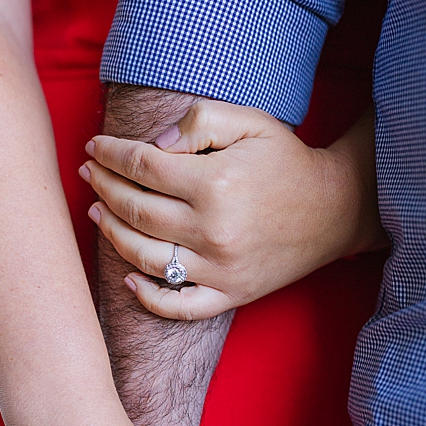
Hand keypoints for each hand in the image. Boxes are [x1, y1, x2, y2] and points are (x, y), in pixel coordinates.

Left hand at [81, 100, 385, 320]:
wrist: (336, 209)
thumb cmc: (288, 161)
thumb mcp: (252, 122)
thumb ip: (200, 120)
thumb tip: (154, 144)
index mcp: (216, 184)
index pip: (142, 167)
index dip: (111, 154)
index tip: (96, 146)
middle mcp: (214, 231)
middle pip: (135, 209)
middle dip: (103, 186)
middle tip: (89, 173)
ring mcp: (221, 269)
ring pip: (144, 256)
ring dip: (110, 232)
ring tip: (97, 212)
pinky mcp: (232, 294)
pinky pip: (178, 306)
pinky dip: (147, 296)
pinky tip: (127, 276)